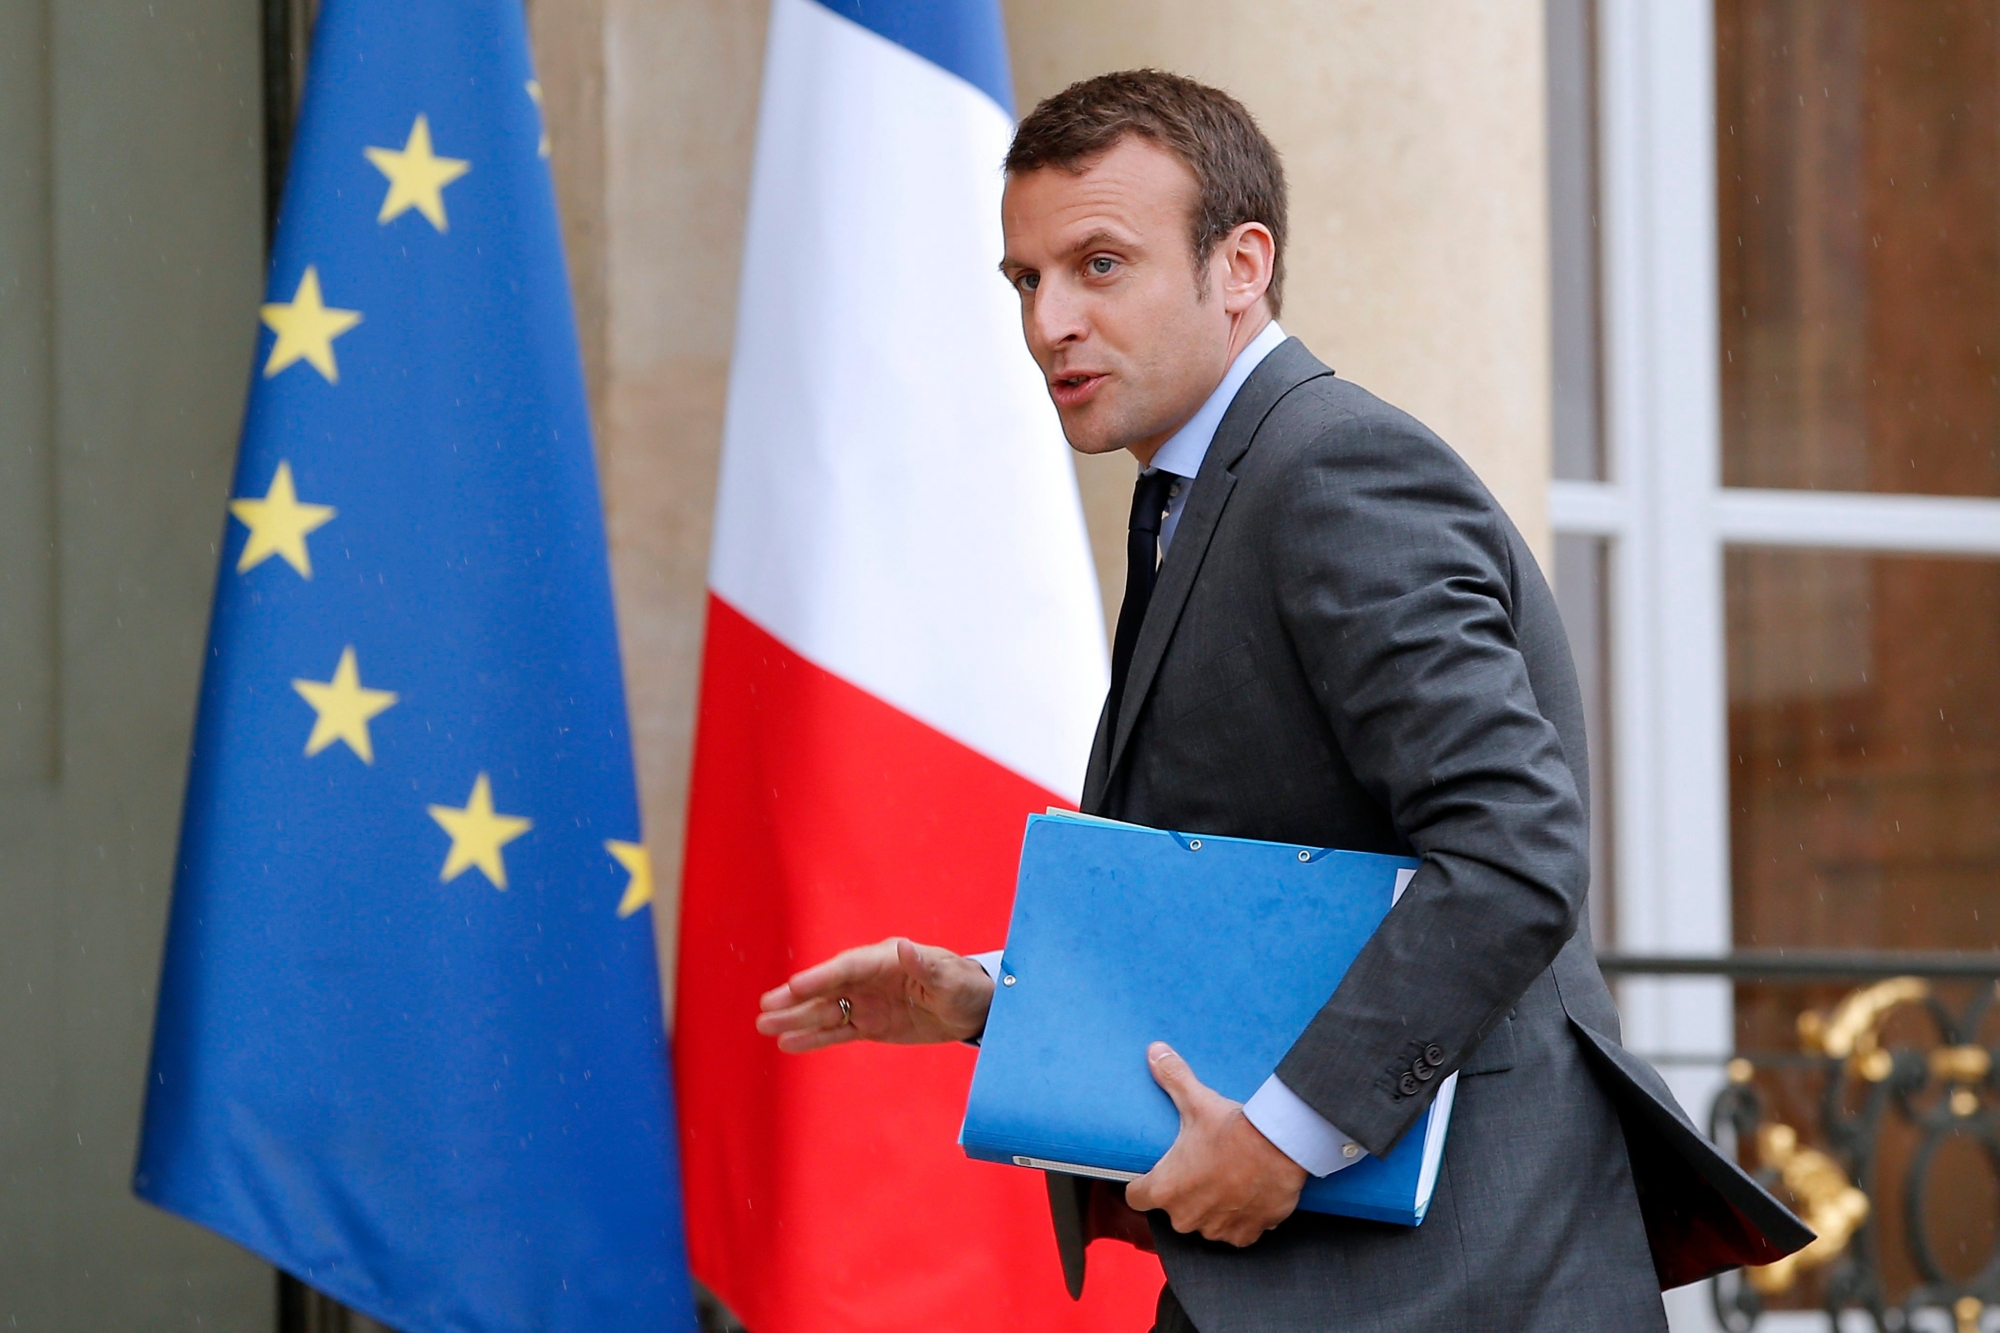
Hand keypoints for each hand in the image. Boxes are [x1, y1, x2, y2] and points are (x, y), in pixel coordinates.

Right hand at [755, 937, 995, 1051]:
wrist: (976, 1009)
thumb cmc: (966, 986)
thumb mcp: (951, 978)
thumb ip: (926, 965)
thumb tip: (903, 946)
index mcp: (886, 960)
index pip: (847, 968)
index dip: (820, 977)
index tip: (793, 987)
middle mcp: (869, 978)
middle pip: (827, 988)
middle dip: (796, 998)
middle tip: (765, 1008)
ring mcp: (867, 1002)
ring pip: (825, 1011)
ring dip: (796, 1019)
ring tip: (764, 1027)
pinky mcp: (870, 1024)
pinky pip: (837, 1031)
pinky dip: (813, 1038)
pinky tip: (788, 1043)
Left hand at [1123, 1043, 1306, 1246]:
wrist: (1280, 1147)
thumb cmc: (1233, 1128)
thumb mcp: (1196, 1100)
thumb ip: (1171, 1077)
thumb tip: (1154, 1051)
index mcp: (1165, 1189)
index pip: (1136, 1197)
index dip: (1142, 1185)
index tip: (1153, 1175)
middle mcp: (1186, 1216)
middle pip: (1173, 1211)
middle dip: (1183, 1195)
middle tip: (1199, 1169)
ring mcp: (1216, 1229)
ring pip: (1204, 1223)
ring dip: (1211, 1208)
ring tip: (1224, 1180)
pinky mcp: (1245, 1234)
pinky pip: (1234, 1232)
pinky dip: (1239, 1219)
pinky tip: (1245, 1195)